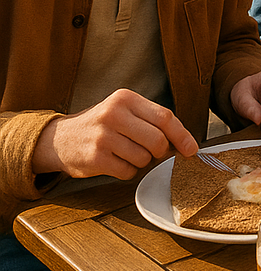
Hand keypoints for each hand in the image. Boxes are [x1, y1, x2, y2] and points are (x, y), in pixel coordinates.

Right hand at [32, 88, 197, 180]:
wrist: (59, 139)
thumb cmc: (102, 125)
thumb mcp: (124, 111)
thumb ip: (151, 121)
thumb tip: (183, 143)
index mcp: (126, 98)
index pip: (165, 117)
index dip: (182, 135)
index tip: (192, 149)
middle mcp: (114, 114)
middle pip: (157, 140)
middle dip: (160, 151)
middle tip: (152, 152)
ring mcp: (103, 136)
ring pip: (144, 158)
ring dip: (141, 162)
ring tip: (126, 153)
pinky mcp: (95, 158)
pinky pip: (127, 171)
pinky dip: (127, 171)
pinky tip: (115, 162)